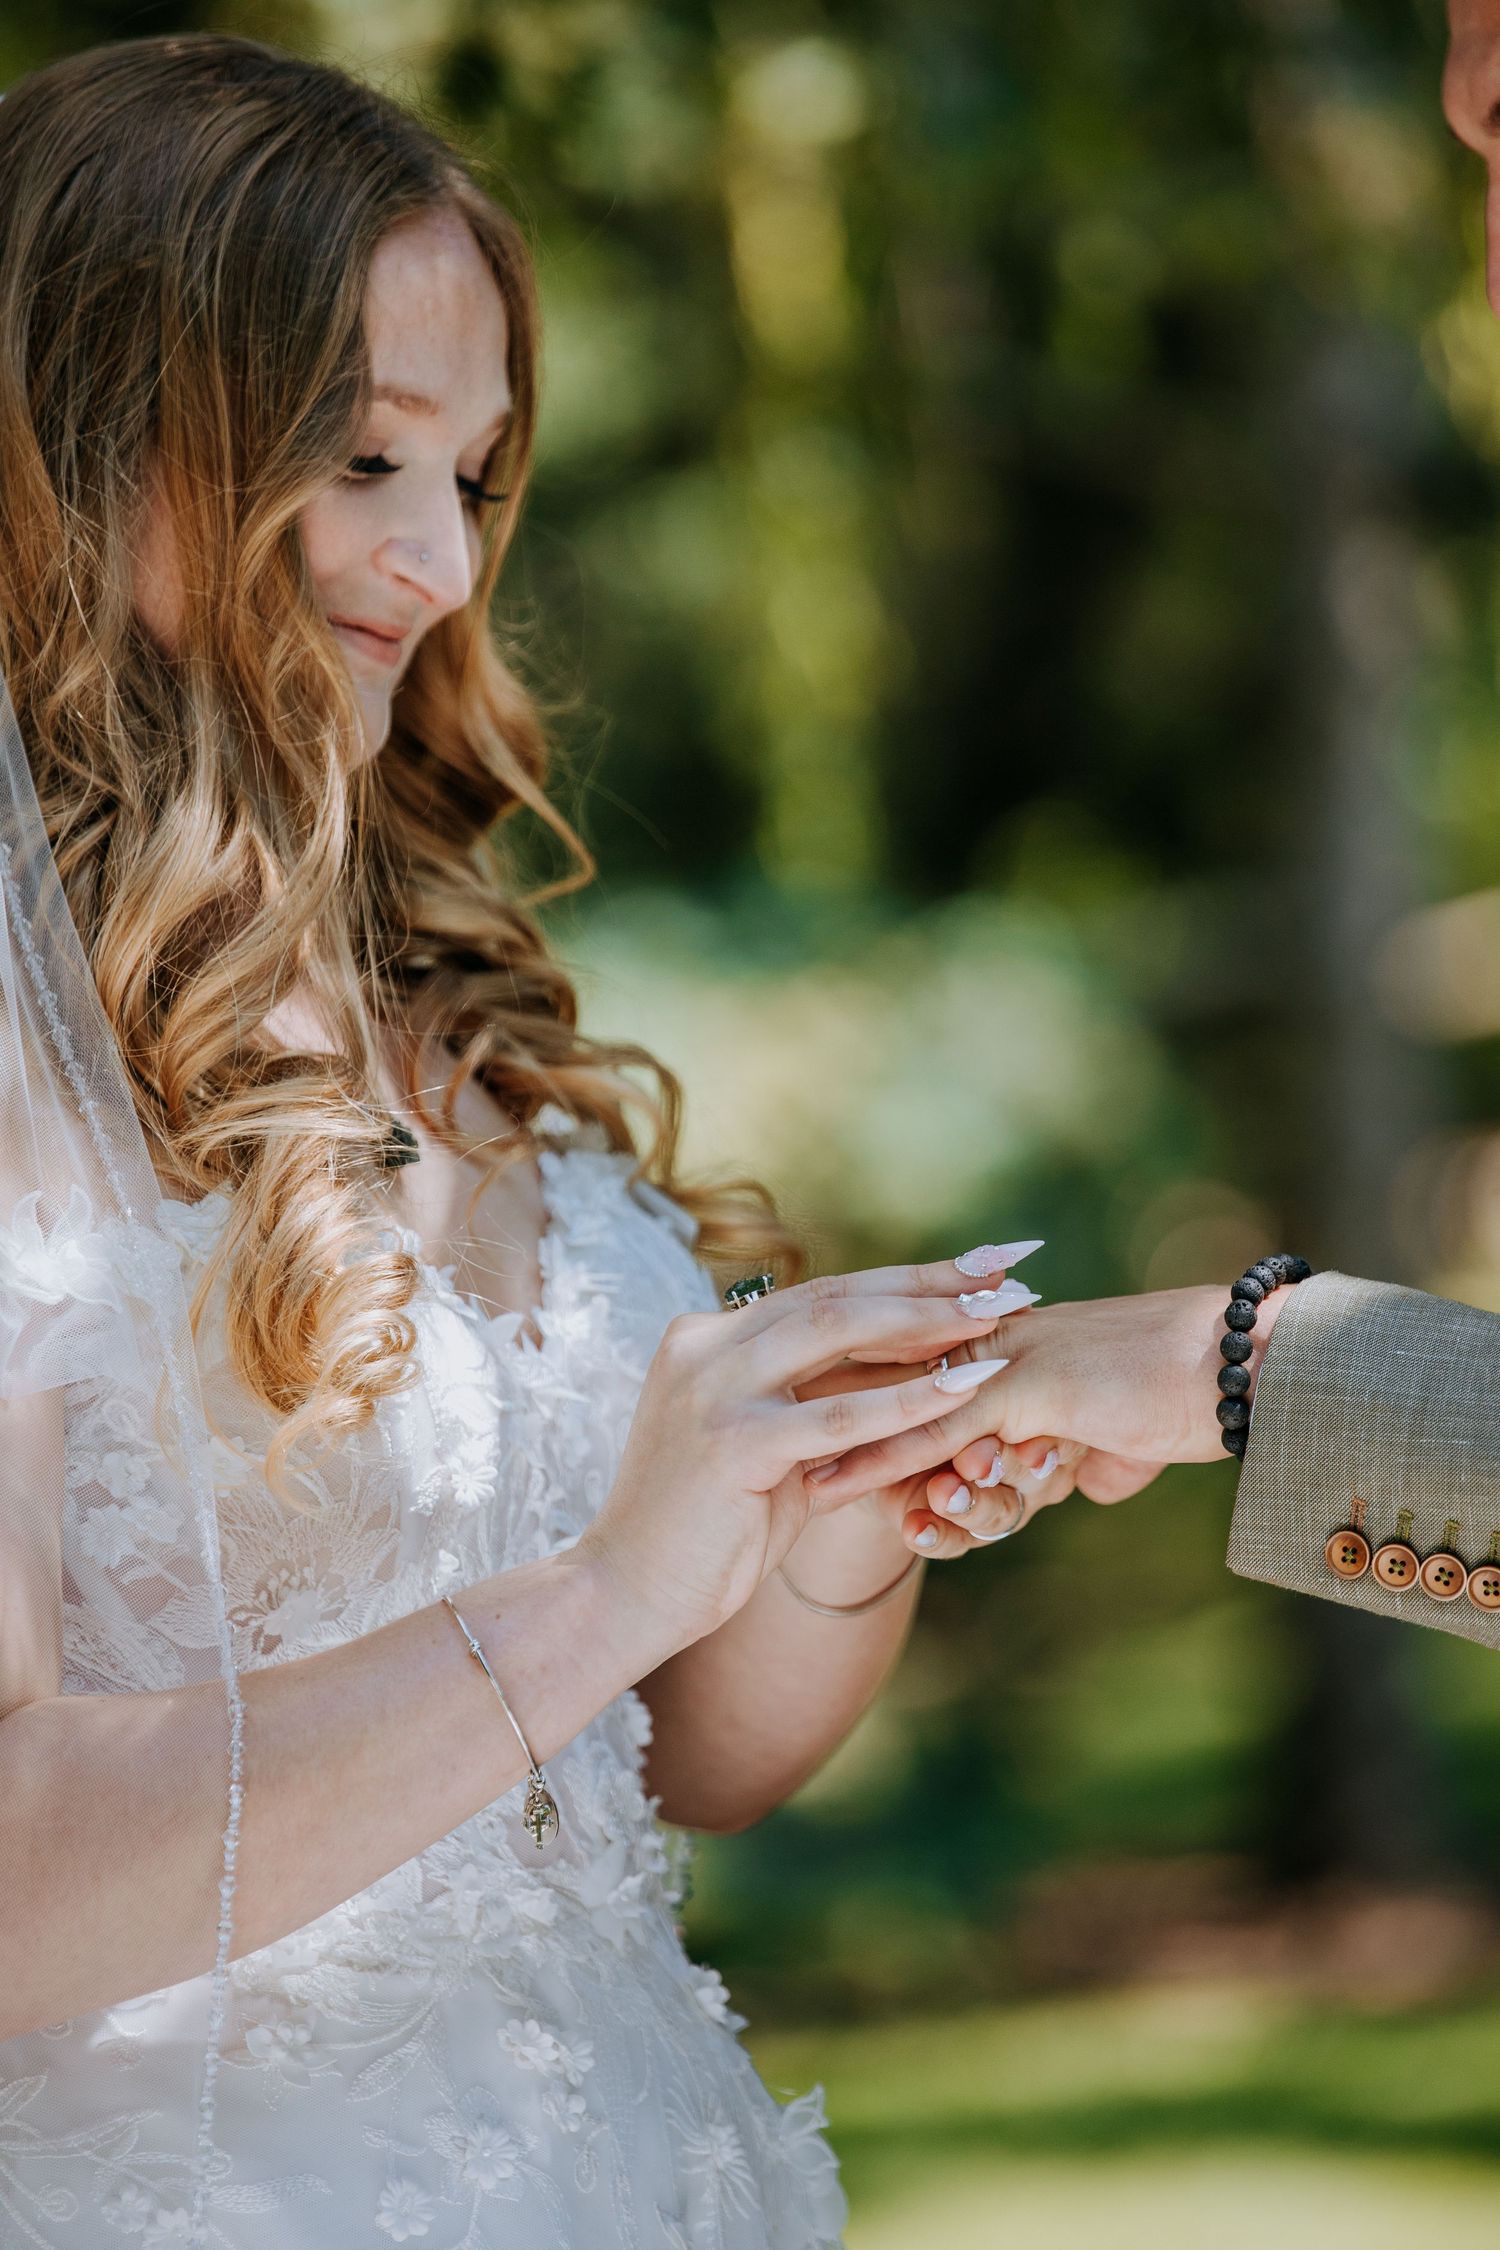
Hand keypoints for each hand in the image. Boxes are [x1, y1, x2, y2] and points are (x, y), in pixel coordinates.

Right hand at [576, 1257, 1009, 1653]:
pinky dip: (908, 1399)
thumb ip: (817, 1404)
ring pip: (836, 1332)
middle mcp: (706, 1344)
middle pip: (837, 1297)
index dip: (906, 1279)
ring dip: (927, 1322)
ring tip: (1000, 1316)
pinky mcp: (730, 1439)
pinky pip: (837, 1414)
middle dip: (929, 1283)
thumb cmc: (709, 1530)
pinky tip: (968, 1389)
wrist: (628, 1592)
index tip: (979, 1267)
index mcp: (710, 1336)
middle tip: (1009, 1273)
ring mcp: (713, 1386)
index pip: (824, 1294)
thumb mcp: (769, 1448)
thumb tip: (908, 1372)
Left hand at [802, 1283, 1290, 1530]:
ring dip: (853, 1457)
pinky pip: (941, 1432)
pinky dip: (890, 1462)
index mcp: (1010, 1345)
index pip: (917, 1372)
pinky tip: (843, 1489)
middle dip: (825, 1424)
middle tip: (762, 1462)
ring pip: (906, 1412)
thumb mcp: (1127, 1433)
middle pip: (890, 1383)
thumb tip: (1090, 1476)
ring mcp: (1008, 1358)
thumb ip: (1090, 1452)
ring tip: (804, 1497)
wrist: (1250, 1369)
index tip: (799, 1432)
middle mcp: (997, 1341)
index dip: (858, 1403)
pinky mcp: (1027, 1388)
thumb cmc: (1197, 1396)